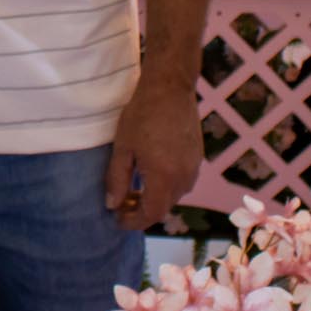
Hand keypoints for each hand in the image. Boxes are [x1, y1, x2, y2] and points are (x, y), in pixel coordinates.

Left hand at [104, 77, 201, 229]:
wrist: (170, 89)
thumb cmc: (141, 116)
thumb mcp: (123, 148)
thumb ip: (117, 179)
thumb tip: (112, 205)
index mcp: (164, 178)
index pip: (151, 214)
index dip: (133, 221)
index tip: (118, 220)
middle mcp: (184, 179)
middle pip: (163, 208)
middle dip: (141, 211)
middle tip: (120, 205)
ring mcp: (193, 169)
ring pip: (172, 196)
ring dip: (153, 199)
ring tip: (131, 191)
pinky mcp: (197, 159)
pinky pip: (181, 183)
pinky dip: (164, 187)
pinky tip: (149, 176)